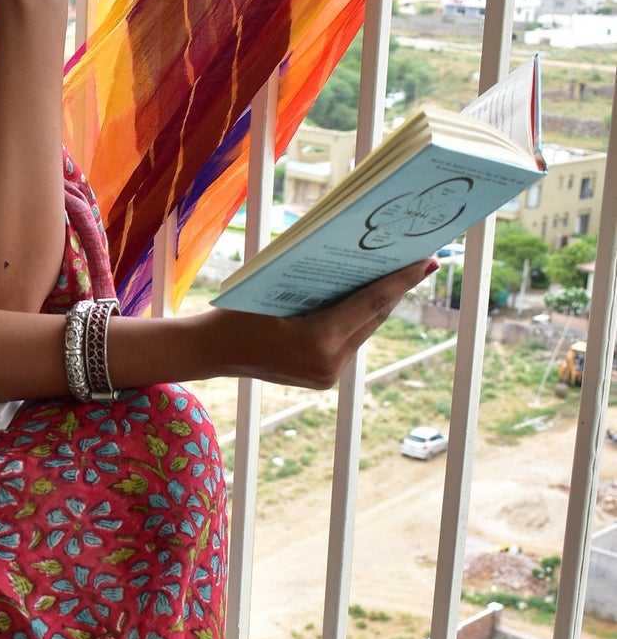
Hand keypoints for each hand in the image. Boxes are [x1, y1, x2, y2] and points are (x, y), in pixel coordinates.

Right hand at [207, 258, 435, 390]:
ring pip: (364, 331)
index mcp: (317, 340)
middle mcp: (328, 364)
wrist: (211, 351)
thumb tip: (360, 260)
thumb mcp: (277, 284)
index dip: (401, 280)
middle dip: (395, 289)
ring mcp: (327, 376)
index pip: (370, 303)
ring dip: (378, 305)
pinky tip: (366, 298)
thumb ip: (318, 279)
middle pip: (373, 318)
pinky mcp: (323, 379)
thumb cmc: (237, 309)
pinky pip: (349, 342)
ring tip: (397, 275)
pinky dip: (357, 320)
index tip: (426, 260)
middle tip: (418, 260)